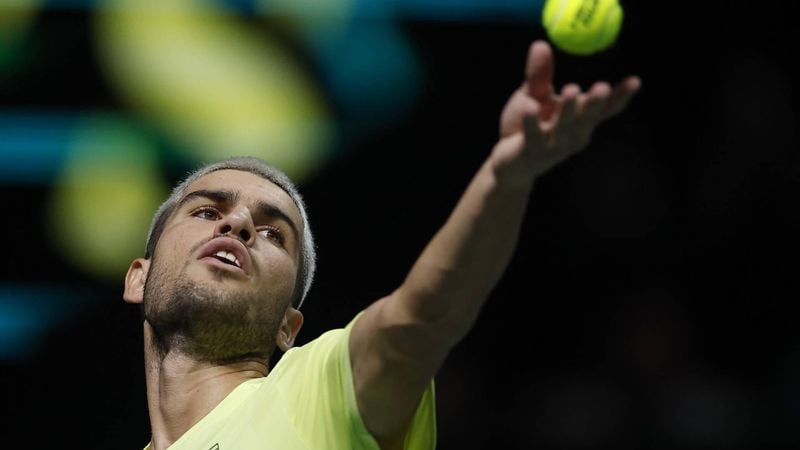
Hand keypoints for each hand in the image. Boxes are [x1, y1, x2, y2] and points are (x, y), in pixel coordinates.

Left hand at [490, 40, 640, 187]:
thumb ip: (540, 74)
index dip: (620, 97)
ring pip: (563, 127)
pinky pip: (533, 136)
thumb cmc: (526, 126)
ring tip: (571, 89)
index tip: (635, 80)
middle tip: (602, 86)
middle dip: (595, 103)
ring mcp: (554, 148)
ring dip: (568, 110)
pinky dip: (532, 122)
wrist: (508, 164)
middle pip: (587, 118)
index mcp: (581, 122)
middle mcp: (574, 136)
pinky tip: (530, 108)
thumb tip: (540, 43)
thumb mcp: (534, 96)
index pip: (605, 110)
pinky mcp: (532, 153)